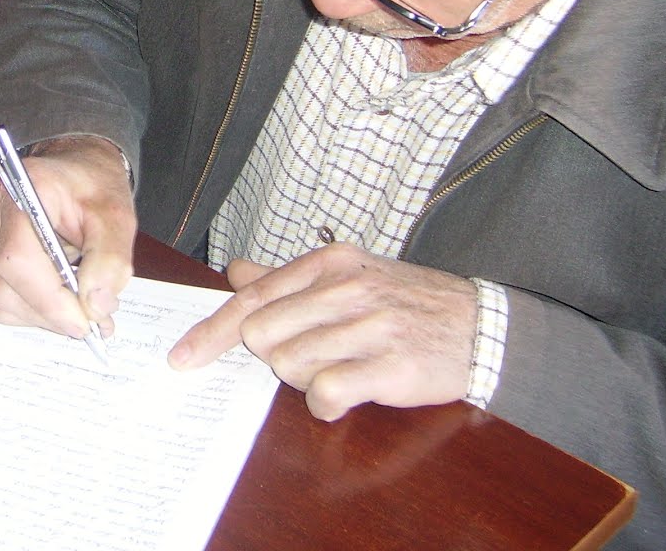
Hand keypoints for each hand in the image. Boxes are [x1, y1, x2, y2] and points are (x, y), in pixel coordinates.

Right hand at [0, 135, 136, 340]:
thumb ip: (111, 259)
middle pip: (3, 285)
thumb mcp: (117, 216)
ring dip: (41, 313)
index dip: (50, 300)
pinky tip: (55, 290)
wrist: (73, 166)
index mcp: (24, 188)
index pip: (19, 258)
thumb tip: (96, 306)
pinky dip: (29, 305)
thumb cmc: (92, 186)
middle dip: (51, 313)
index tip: (86, 322)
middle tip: (91, 320)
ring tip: (75, 299)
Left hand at [168, 245, 476, 420]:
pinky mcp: (389, 366)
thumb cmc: (408, 301)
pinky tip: (345, 394)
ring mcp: (369, 325)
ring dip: (305, 379)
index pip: (253, 297)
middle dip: (275, 357)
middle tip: (312, 356)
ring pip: (290, 365)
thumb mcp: (351, 274)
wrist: (482, 326)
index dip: (212, 332)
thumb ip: (290, 277)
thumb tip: (237, 271)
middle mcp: (345, 288)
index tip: (183, 356)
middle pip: (263, 336)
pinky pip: (325, 392)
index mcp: (330, 262)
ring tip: (340, 368)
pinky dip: (325, 403)